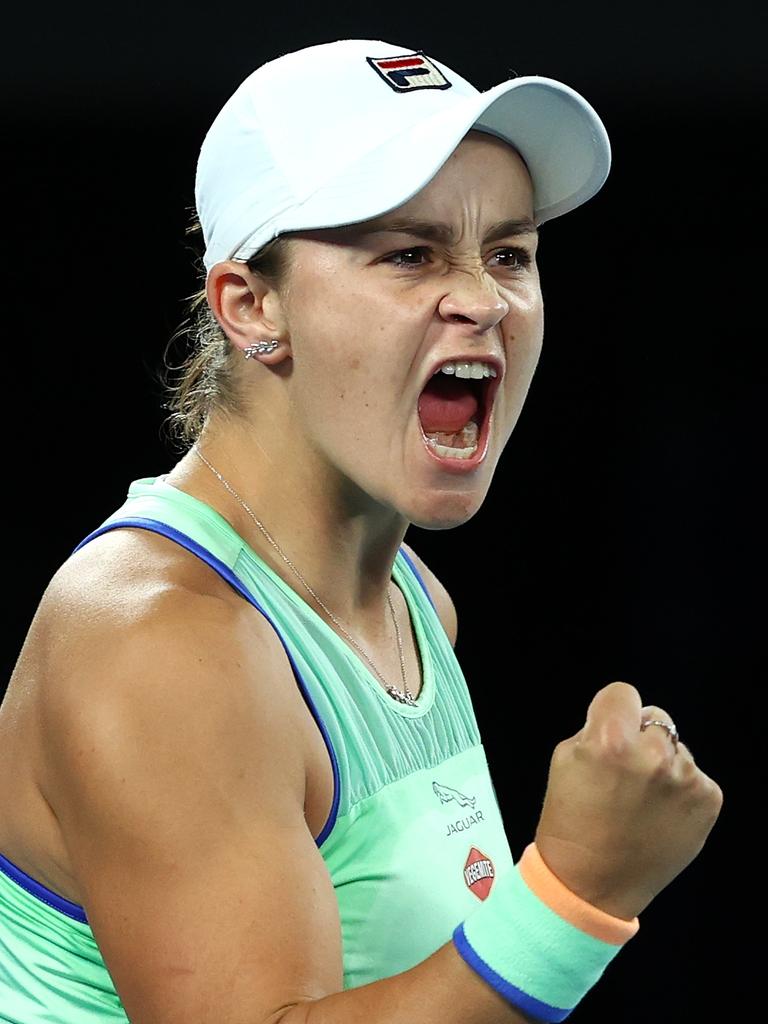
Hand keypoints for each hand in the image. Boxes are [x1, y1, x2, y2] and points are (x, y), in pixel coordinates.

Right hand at [534, 681, 722, 919]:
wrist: (591, 885)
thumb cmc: (570, 821)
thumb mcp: (565, 759)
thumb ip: (594, 729)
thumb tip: (623, 717)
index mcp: (611, 741)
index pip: (623, 692)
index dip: (612, 710)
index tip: (608, 731)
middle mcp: (653, 756)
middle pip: (655, 718)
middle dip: (639, 737)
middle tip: (624, 772)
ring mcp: (686, 779)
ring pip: (677, 749)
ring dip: (662, 765)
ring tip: (641, 800)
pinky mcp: (708, 801)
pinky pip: (694, 777)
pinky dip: (679, 791)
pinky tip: (660, 814)